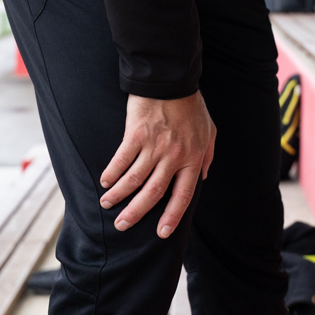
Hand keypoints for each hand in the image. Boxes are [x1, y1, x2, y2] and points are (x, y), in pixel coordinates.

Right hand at [99, 92, 216, 238]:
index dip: (172, 216)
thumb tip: (203, 177)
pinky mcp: (136, 135)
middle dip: (136, 213)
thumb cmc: (191, 106)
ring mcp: (154, 146)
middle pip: (153, 193)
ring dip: (118, 196)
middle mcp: (174, 156)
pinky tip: (105, 182)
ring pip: (134, 180)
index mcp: (193, 157)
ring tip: (107, 205)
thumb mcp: (209, 131)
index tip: (161, 233)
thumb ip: (207, 155)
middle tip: (123, 226)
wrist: (171, 80)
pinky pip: (121, 160)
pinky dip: (111, 174)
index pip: (183, 195)